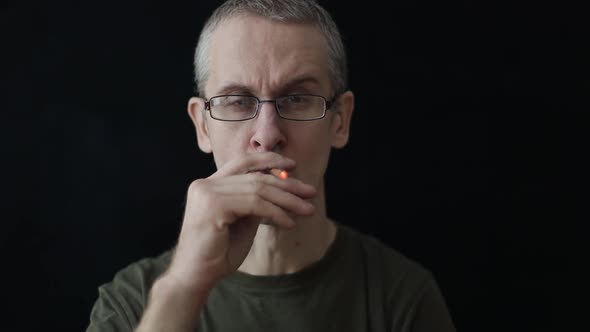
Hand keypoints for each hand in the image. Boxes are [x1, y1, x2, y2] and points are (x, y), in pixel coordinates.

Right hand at [164, 152, 316, 294]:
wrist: (196, 276)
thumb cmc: (219, 253)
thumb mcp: (242, 221)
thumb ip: (255, 203)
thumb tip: (282, 190)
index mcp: (209, 184)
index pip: (243, 163)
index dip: (269, 160)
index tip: (293, 166)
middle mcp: (205, 184)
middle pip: (255, 176)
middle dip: (287, 184)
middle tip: (310, 193)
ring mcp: (207, 192)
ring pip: (258, 189)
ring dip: (288, 200)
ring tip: (307, 210)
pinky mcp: (213, 206)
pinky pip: (255, 204)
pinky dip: (276, 213)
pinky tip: (289, 223)